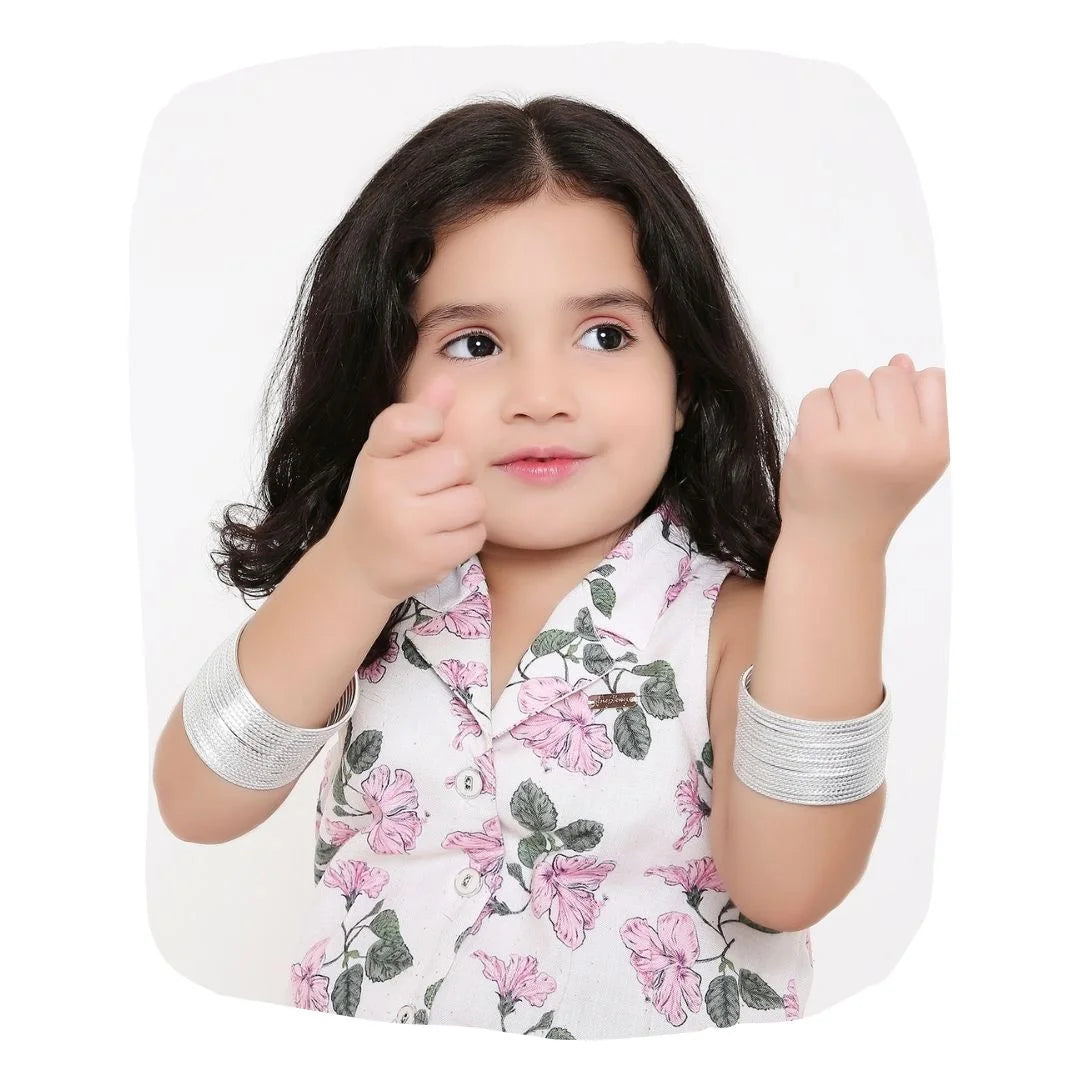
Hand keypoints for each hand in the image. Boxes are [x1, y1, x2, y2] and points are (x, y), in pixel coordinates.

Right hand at [325, 373, 487, 604]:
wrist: (358, 567)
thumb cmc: (381, 501)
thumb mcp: (389, 457)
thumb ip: (418, 418)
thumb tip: (448, 380)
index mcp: (374, 458)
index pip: (405, 421)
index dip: (429, 422)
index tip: (430, 433)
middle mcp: (384, 490)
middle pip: (457, 461)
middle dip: (456, 475)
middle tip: (434, 488)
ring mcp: (405, 527)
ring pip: (472, 500)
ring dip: (465, 508)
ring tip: (438, 515)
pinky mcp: (427, 559)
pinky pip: (476, 533)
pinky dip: (466, 535)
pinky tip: (440, 537)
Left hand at [777, 354, 949, 554]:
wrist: (835, 542)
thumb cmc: (874, 495)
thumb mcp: (911, 457)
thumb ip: (913, 407)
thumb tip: (901, 360)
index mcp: (935, 446)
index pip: (932, 379)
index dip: (907, 395)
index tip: (892, 428)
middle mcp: (902, 445)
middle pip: (886, 374)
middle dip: (871, 396)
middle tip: (862, 437)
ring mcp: (858, 444)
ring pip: (849, 380)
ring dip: (840, 402)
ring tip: (842, 438)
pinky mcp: (817, 445)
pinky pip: (816, 397)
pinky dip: (815, 416)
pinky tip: (820, 444)